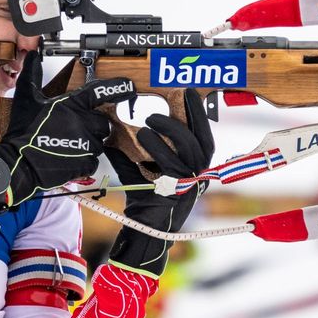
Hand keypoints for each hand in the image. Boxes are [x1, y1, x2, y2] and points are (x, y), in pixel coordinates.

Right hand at [0, 52, 134, 214]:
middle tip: (74, 126)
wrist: (19, 164)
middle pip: (102, 121)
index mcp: (74, 105)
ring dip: (88, 141)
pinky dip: (84, 158)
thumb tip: (33, 56)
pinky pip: (94, 159)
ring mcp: (88, 144)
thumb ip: (32, 74)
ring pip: (99, 140)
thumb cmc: (24, 133)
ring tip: (67, 142)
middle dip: (92, 123)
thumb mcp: (27, 99)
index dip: (118, 88)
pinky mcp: (86, 162)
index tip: (129, 86)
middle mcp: (85, 122)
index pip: (102, 92)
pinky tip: (68, 156)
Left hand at [106, 89, 213, 275]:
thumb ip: (132, 145)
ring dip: (170, 131)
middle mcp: (200, 175)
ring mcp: (192, 185)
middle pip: (201, 141)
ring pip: (189, 151)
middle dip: (183, 119)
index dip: (198, 113)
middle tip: (157, 111)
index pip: (204, 134)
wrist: (143, 226)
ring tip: (148, 121)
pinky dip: (157, 149)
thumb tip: (113, 123)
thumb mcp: (139, 164)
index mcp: (196, 165)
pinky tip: (142, 137)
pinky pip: (172, 166)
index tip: (189, 91)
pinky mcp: (180, 193)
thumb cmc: (143, 194)